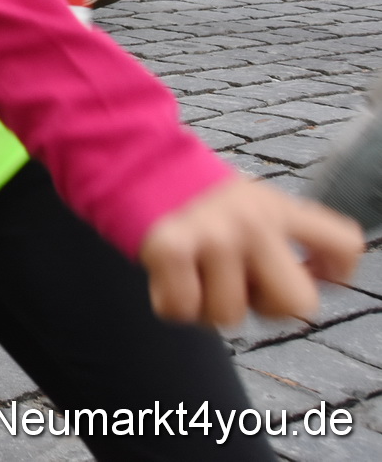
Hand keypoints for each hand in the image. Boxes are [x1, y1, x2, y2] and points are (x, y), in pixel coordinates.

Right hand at [139, 177, 360, 326]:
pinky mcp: (169, 247)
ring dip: (206, 307)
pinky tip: (166, 279)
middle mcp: (252, 221)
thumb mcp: (247, 201)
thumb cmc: (188, 195)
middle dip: (266, 307)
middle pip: (297, 303)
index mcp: (277, 208)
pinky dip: (170, 304)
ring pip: (229, 315)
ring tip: (193, 277)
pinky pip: (181, 308)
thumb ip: (277, 233)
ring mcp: (212, 235)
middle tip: (239, 286)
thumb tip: (307, 280)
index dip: (335, 272)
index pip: (344, 243)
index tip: (309, 274)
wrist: (129, 157)